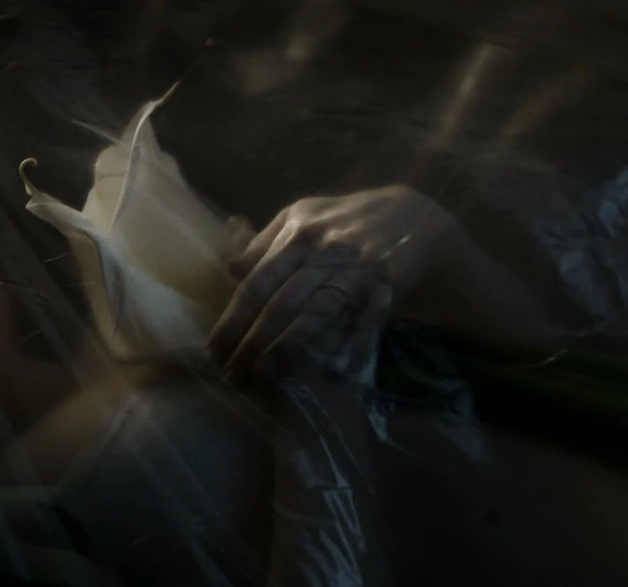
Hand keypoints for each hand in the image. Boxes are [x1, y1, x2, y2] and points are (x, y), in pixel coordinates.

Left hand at [211, 185, 458, 384]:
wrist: (413, 215)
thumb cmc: (341, 223)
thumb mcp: (300, 218)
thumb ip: (262, 244)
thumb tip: (230, 268)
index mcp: (296, 233)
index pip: (256, 282)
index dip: (233, 319)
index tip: (214, 351)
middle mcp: (324, 250)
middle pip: (280, 302)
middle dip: (252, 343)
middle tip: (232, 376)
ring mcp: (357, 268)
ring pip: (317, 313)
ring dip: (288, 348)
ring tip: (264, 376)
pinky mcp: (389, 284)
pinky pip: (365, 321)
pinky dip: (349, 347)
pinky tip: (331, 373)